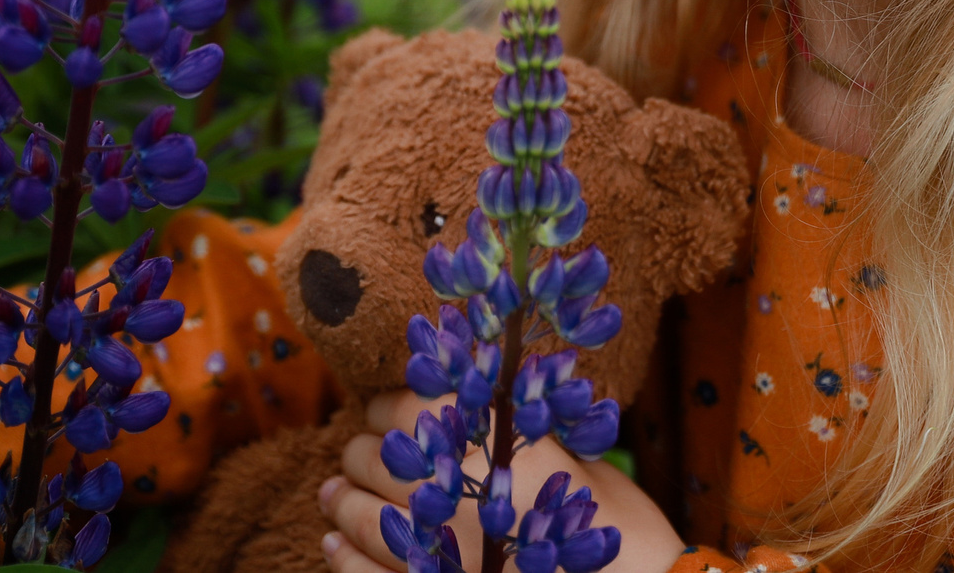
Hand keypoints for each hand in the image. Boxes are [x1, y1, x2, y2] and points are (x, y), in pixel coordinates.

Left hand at [319, 389, 684, 572]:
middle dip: (364, 450)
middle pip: (373, 457)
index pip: (406, 407)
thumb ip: (521, 429)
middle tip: (369, 450)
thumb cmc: (620, 529)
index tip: (394, 408)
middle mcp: (451, 495)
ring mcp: (437, 554)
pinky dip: (343, 556)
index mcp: (487, 445)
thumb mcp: (577, 459)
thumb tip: (481, 397)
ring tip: (332, 492)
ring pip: (359, 514)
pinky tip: (332, 542)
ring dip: (340, 497)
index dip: (392, 405)